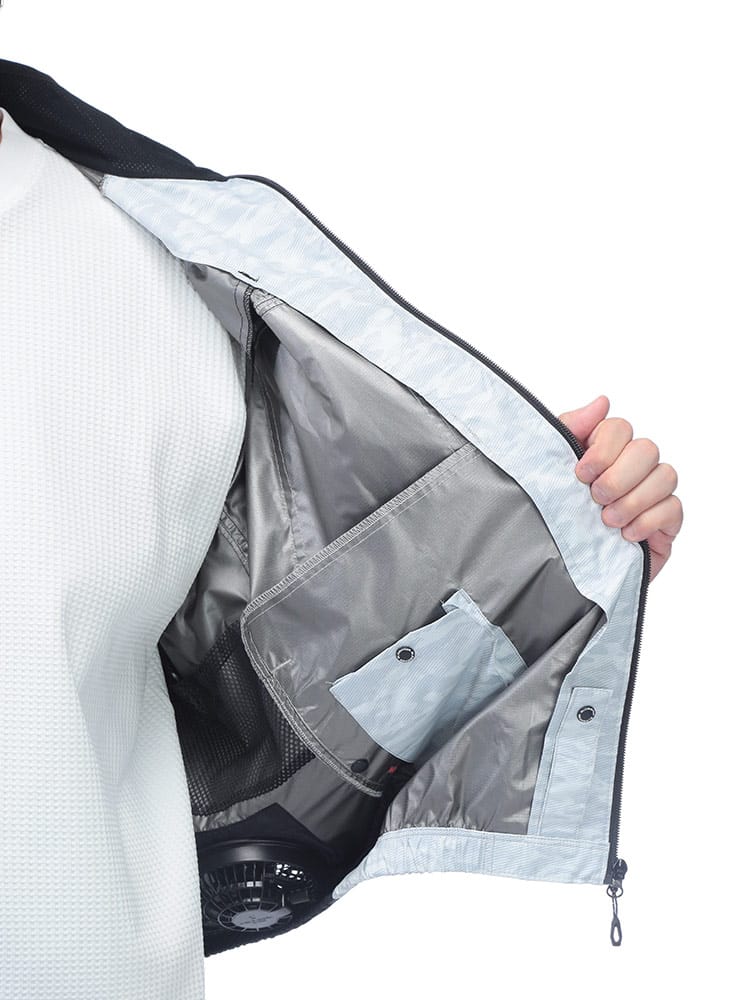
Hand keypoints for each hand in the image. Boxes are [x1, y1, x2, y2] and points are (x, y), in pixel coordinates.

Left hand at [557, 395, 681, 581]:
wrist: (555, 569)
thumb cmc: (552, 518)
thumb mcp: (549, 470)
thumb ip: (570, 431)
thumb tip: (601, 402)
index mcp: (603, 452)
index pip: (620, 427)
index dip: (604, 448)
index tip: (581, 473)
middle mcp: (631, 469)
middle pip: (646, 448)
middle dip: (619, 475)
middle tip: (595, 498)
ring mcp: (651, 496)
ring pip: (665, 475)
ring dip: (633, 499)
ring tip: (606, 521)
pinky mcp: (664, 525)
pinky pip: (674, 508)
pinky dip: (648, 520)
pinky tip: (625, 535)